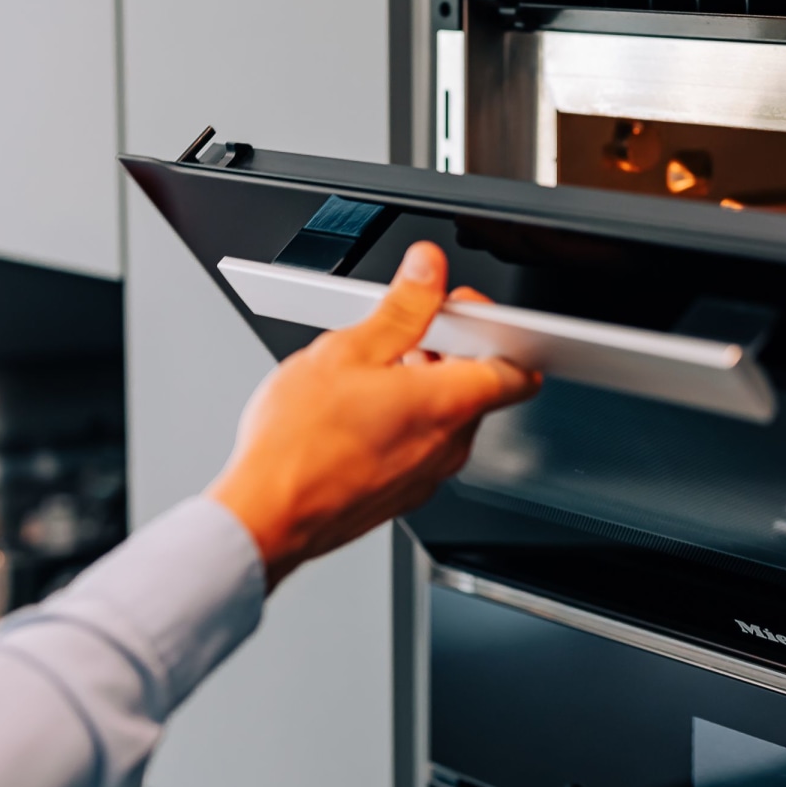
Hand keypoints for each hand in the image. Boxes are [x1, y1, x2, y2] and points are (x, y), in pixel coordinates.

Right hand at [206, 241, 539, 590]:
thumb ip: (401, 307)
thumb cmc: (297, 444)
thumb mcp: (346, 351)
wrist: (267, 515)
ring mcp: (428, 475)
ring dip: (421, 386)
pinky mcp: (404, 494)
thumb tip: (428, 271)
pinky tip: (359, 409)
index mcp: (446, 404)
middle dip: (446, 351)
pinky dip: (404, 421)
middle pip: (478, 387)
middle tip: (399, 333)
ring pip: (447, 417)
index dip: (496, 331)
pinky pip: (422, 446)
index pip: (518, 368)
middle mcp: (448, 445)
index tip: (459, 313)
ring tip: (368, 372)